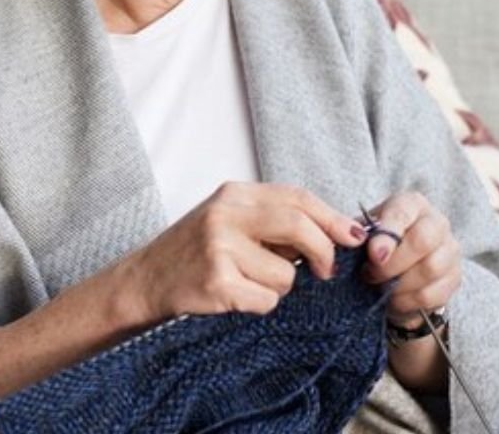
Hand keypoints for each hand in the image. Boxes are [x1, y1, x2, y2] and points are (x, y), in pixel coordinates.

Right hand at [118, 182, 367, 323]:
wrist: (145, 280)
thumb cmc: (195, 250)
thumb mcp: (230, 219)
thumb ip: (273, 219)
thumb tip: (336, 232)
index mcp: (234, 194)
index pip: (297, 198)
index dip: (332, 218)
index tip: (353, 236)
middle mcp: (226, 215)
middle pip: (299, 226)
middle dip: (323, 252)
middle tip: (324, 271)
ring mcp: (219, 249)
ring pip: (286, 275)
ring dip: (278, 287)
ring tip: (248, 281)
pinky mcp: (217, 283)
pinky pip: (267, 300)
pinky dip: (259, 305)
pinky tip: (235, 296)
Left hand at [361, 191, 461, 327]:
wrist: (396, 271)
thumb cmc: (376, 245)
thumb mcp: (364, 234)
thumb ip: (359, 235)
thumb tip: (355, 239)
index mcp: (412, 204)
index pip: (402, 213)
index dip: (388, 235)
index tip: (373, 255)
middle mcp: (437, 222)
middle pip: (423, 240)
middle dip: (393, 263)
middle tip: (371, 274)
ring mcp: (450, 250)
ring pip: (430, 269)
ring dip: (398, 284)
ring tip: (380, 287)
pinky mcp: (454, 279)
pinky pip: (432, 294)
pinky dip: (407, 301)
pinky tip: (394, 299)